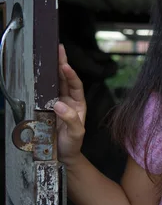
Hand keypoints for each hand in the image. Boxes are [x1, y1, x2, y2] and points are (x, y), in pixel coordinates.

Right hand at [54, 44, 86, 164]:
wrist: (63, 155)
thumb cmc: (73, 143)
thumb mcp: (76, 133)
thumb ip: (70, 119)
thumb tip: (59, 105)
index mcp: (78, 104)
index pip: (75, 85)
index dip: (71, 75)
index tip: (65, 65)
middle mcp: (68, 101)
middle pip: (65, 79)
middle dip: (62, 63)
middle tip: (58, 48)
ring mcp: (57, 104)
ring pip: (55, 84)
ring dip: (52, 70)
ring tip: (49, 55)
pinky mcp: (46, 108)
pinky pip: (44, 94)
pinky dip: (42, 83)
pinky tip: (39, 74)